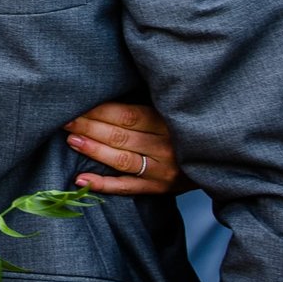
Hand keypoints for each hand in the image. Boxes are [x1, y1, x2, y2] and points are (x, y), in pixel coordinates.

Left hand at [63, 101, 185, 194]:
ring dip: (94, 150)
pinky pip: (127, 188)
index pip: (127, 116)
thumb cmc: (184, 130)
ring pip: (122, 160)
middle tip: (65, 120)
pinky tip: (81, 179)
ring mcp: (163, 171)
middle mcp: (166, 147)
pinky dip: (103, 185)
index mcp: (167, 123)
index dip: (99, 111)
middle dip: (89, 127)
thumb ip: (147, 105)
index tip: (76, 105)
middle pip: (120, 136)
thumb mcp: (172, 112)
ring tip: (71, 140)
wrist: (217, 161)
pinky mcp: (159, 189)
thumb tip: (106, 92)